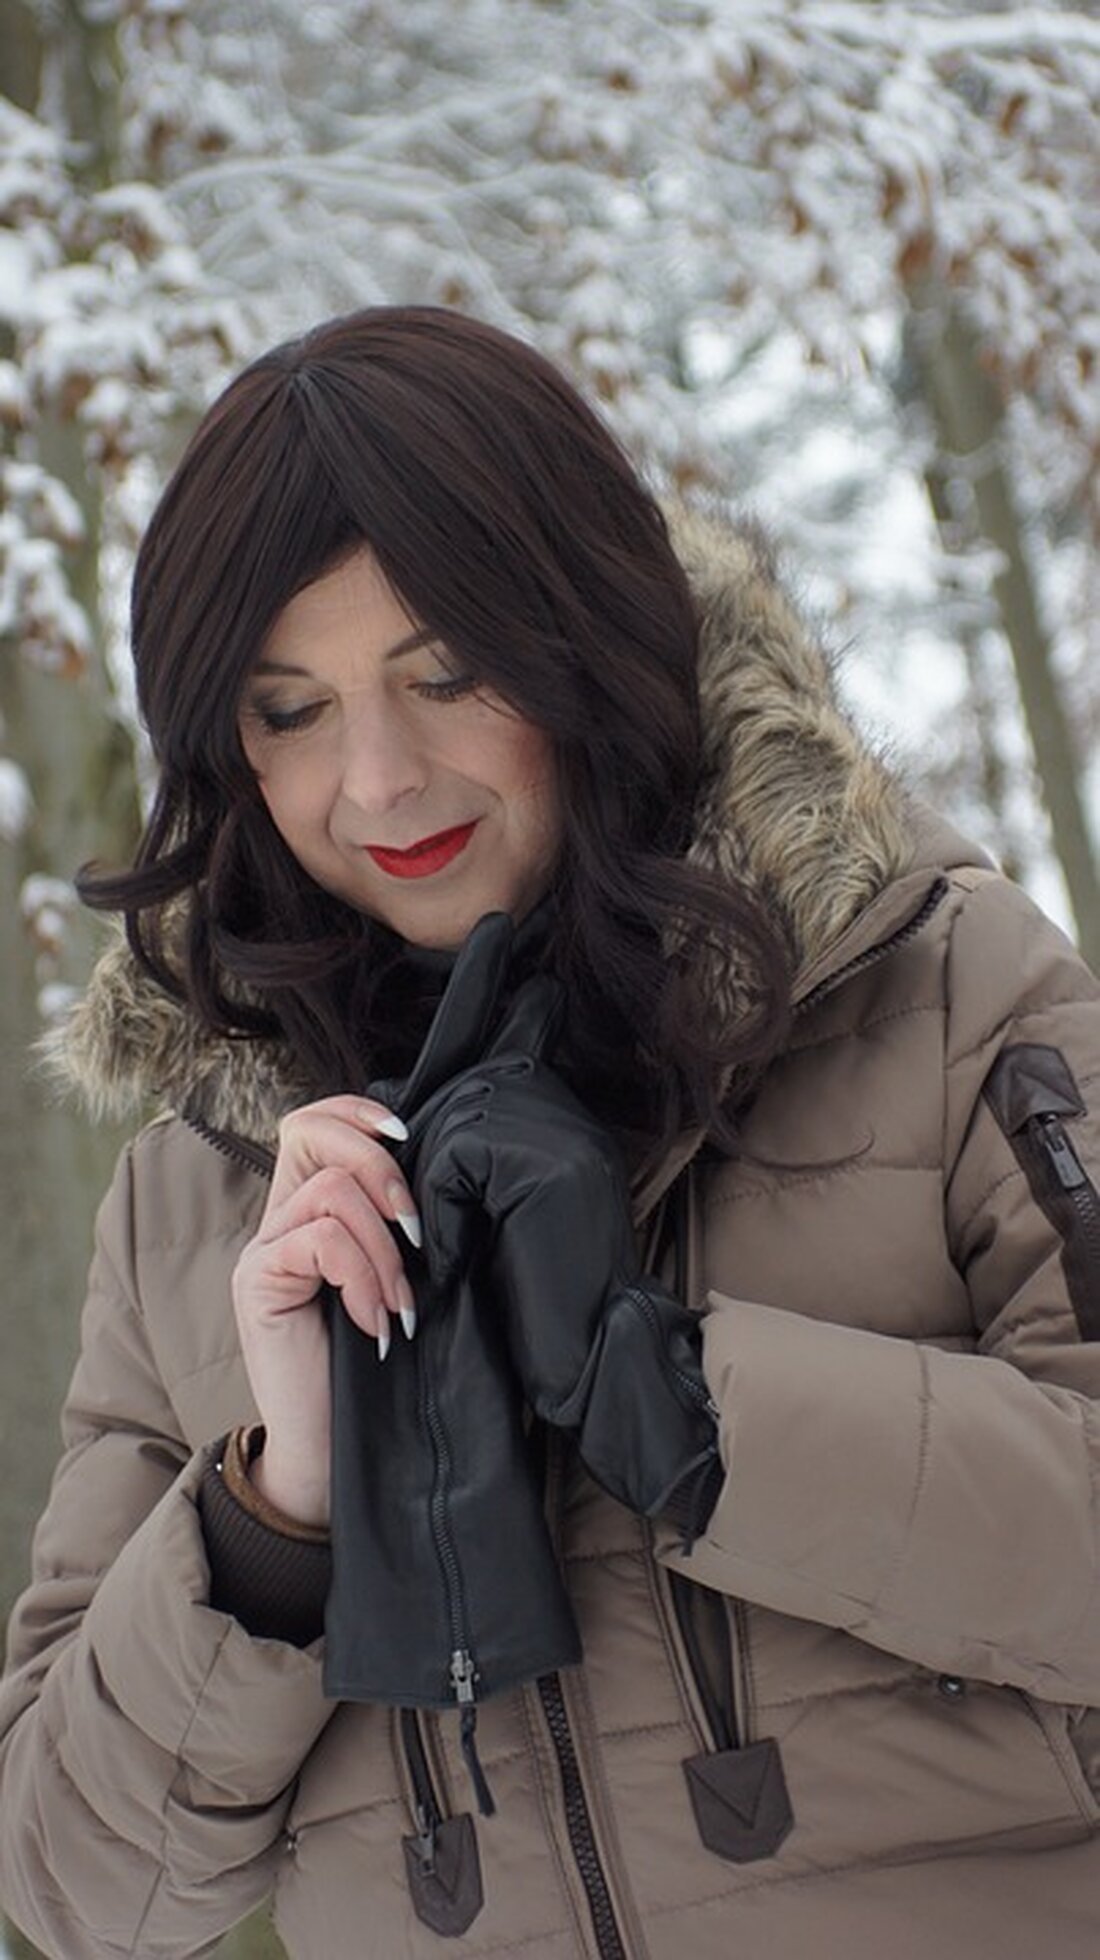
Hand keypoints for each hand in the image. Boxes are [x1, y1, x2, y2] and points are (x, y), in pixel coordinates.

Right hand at [231, 1094, 419, 1526]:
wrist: (330, 1452)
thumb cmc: (371, 1370)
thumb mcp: (391, 1283)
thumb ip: (393, 1229)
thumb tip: (442, 1178)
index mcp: (308, 1211)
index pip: (311, 1121)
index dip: (356, 1110)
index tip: (408, 1134)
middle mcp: (276, 1221)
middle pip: (312, 1134)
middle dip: (383, 1171)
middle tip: (417, 1235)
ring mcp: (261, 1250)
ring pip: (332, 1192)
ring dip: (383, 1249)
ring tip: (397, 1306)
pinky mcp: (258, 1282)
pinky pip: (322, 1241)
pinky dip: (362, 1279)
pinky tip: (374, 1325)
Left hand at [415, 985, 721, 1533]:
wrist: (586, 1356)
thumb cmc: (536, 1295)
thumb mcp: (500, 1210)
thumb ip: (471, 1155)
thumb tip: (393, 1097)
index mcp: (568, 1124)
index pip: (484, 1081)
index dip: (443, 1133)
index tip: (430, 1193)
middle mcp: (575, 1118)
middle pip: (464, 1094)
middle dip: (428, 1156)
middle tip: (424, 1226)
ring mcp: (568, 1137)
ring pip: (454, 1124)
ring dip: (430, 1189)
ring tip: (440, 1245)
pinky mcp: (548, 1167)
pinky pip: (456, 1158)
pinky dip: (438, 1208)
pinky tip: (450, 1254)